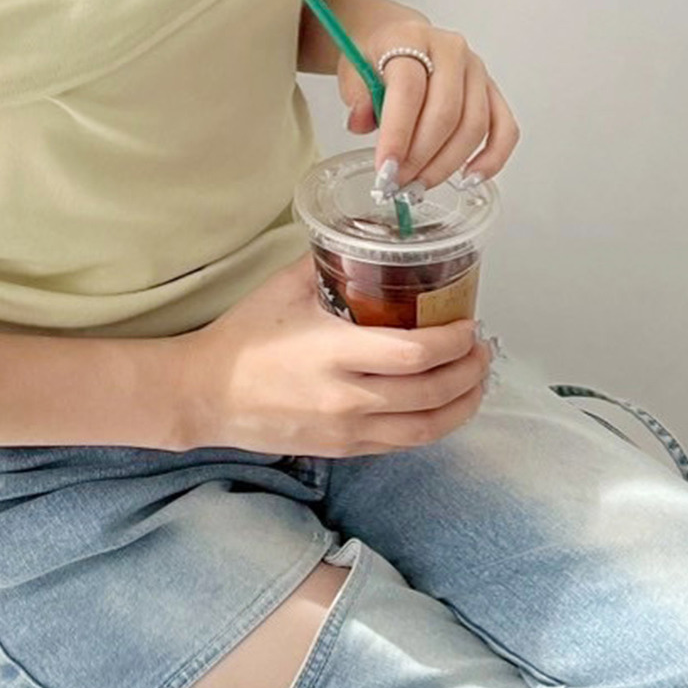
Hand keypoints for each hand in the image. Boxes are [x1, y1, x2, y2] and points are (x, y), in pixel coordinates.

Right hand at [168, 253, 495, 456]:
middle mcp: (347, 398)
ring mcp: (347, 430)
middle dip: (469, 371)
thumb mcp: (283, 289)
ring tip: (476, 382)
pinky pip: (402, 443)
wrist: (206, 394)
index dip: (454, 342)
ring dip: (461, 405)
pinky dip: (432, 426)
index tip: (468, 324)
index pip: (416, 354)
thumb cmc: (242, 339)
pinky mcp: (342, 449)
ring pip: (425, 428)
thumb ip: (328, 263)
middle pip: (431, 393)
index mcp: (334, 353)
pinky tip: (443, 407)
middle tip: (482, 349)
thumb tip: (363, 238)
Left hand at [337, 0, 520, 192]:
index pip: (409, 89)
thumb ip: (355, 94)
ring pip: (474, 126)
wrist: (398, 37)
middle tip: (397, 182)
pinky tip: (470, 178)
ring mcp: (476, 70)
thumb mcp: (352, 67)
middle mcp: (451, 51)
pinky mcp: (492, 90)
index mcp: (412, 38)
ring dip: (446, 164)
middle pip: (445, 113)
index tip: (385, 168)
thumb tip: (360, 123)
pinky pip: (504, 128)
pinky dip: (492, 158)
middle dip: (420, 157)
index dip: (397, 134)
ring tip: (419, 185)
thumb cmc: (377, 54)